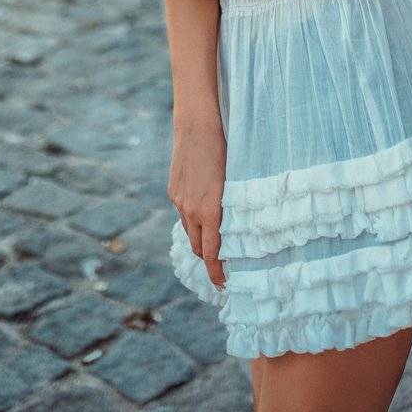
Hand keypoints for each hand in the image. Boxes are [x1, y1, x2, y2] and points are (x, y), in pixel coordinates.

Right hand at [170, 115, 226, 290]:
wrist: (197, 126)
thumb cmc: (224, 151)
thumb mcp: (234, 183)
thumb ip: (232, 209)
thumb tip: (238, 230)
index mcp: (209, 212)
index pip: (212, 254)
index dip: (217, 273)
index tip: (224, 285)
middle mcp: (191, 211)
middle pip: (198, 248)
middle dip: (209, 260)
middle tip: (224, 265)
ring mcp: (180, 201)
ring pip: (190, 232)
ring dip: (201, 241)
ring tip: (214, 242)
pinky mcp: (174, 191)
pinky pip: (183, 214)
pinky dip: (193, 221)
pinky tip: (203, 214)